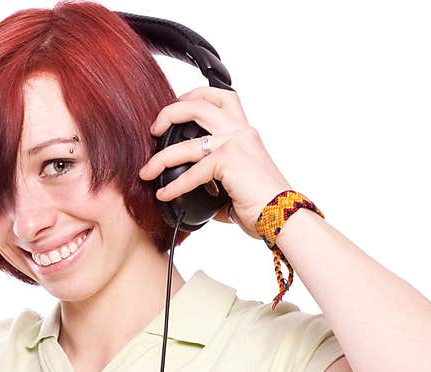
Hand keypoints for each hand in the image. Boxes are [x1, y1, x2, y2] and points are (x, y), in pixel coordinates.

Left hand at [138, 87, 291, 239]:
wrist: (284, 216)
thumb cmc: (264, 204)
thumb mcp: (237, 183)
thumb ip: (216, 181)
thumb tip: (196, 194)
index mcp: (244, 132)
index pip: (220, 98)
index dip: (195, 95)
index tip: (176, 108)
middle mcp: (241, 131)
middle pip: (200, 103)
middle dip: (170, 112)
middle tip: (154, 130)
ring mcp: (235, 143)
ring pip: (186, 140)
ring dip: (160, 157)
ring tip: (147, 171)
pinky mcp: (229, 161)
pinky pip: (192, 172)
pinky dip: (173, 185)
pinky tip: (163, 195)